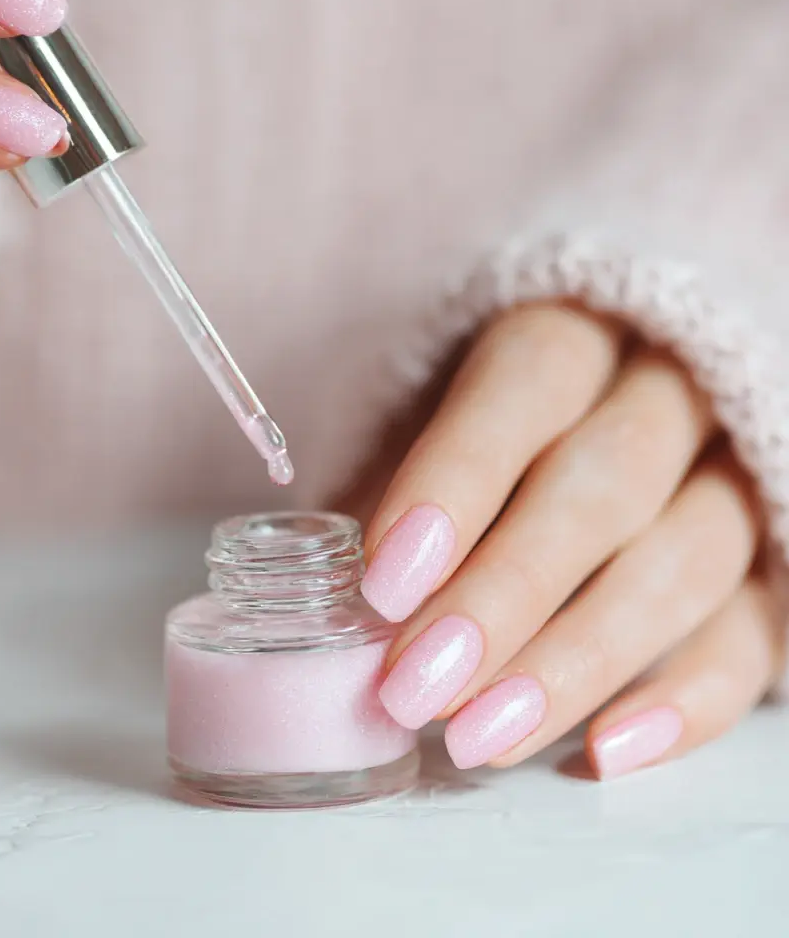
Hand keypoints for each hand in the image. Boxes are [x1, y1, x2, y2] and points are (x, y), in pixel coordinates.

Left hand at [359, 302, 783, 777]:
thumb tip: (340, 594)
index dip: (455, 484)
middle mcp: (668, 392)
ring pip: (681, 566)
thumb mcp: (437, 419)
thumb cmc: (501, 424)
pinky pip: (751, 636)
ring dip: (574, 662)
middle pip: (604, 487)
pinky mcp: (770, 563)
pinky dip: (682, 703)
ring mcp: (735, 476)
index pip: (525, 387)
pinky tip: (599, 752)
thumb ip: (398, 487)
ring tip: (477, 736)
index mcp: (574, 333)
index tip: (383, 586)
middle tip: (415, 686)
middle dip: (505, 595)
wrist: (618, 407)